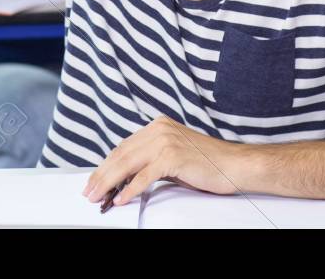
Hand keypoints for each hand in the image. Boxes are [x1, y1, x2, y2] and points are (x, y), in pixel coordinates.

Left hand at [81, 116, 249, 207]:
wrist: (235, 165)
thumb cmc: (207, 163)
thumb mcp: (173, 156)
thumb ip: (151, 159)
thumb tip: (125, 176)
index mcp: (157, 126)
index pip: (123, 147)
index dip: (106, 165)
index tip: (94, 180)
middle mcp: (158, 129)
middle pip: (121, 154)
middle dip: (102, 175)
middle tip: (89, 192)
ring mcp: (165, 141)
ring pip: (128, 163)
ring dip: (110, 182)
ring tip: (99, 197)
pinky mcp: (173, 156)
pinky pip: (145, 175)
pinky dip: (130, 189)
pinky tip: (121, 198)